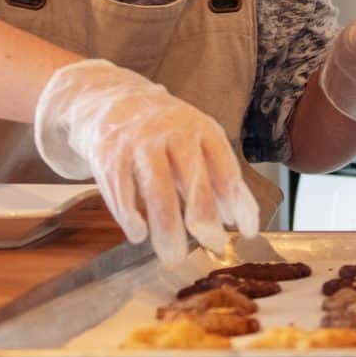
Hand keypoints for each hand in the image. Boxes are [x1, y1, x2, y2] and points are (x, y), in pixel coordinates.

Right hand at [32, 59, 261, 263]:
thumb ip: (217, 176)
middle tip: (213, 246)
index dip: (239, 204)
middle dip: (205, 220)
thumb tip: (237, 218)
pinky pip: (123, 193)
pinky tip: (139, 236)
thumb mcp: (196, 140)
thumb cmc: (163, 128)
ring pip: (158, 192)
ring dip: (167, 230)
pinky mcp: (109, 157)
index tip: (246, 233)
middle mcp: (173, 134)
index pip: (226, 170)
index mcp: (201, 130)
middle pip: (194, 181)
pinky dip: (131, 218)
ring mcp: (139, 145)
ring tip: (173, 258)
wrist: (109, 98)